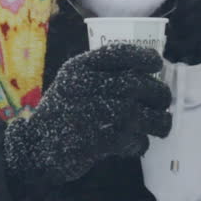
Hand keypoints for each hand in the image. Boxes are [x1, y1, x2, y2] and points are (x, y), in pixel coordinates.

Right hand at [4, 44, 171, 187]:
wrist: (37, 147)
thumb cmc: (60, 112)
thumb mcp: (72, 82)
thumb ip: (100, 73)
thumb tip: (145, 74)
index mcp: (82, 68)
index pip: (122, 53)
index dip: (144, 57)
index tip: (156, 64)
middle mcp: (92, 85)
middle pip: (140, 84)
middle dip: (159, 93)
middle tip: (162, 101)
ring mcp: (100, 113)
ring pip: (146, 114)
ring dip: (160, 121)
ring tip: (161, 124)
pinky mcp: (105, 140)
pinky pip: (137, 139)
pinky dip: (141, 143)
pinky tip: (136, 143)